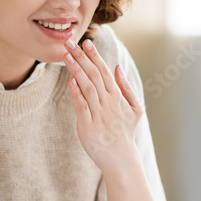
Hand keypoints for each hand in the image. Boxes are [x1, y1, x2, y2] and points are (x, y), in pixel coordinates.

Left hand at [63, 38, 143, 174]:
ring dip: (77, 70)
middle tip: (70, 42)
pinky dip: (76, 93)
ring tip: (66, 56)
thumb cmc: (125, 132)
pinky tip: (70, 80)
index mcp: (118, 97)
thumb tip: (117, 67)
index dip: (95, 56)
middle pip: (94, 75)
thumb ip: (126, 87)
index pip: (105, 72)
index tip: (86, 42)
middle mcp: (109, 104)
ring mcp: (99, 115)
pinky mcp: (88, 127)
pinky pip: (82, 106)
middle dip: (82, 57)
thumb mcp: (134, 108)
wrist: (121, 158)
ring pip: (87, 87)